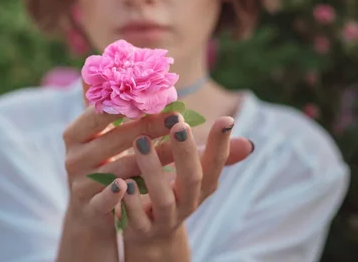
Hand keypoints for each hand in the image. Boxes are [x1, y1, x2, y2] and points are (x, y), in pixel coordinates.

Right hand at [58, 105, 189, 260]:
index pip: (99, 113)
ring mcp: (79, 184)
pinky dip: (115, 193)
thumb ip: (101, 102)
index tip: (156, 94)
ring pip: (118, 169)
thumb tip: (105, 61)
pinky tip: (132, 185)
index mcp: (74, 134)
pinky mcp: (89, 208)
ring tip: (178, 150)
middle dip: (148, 127)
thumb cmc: (99, 161)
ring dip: (150, 159)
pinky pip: (104, 199)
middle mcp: (73, 157)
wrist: (89, 209)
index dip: (128, 103)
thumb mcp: (95, 133)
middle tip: (176, 117)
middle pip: (114, 139)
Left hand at [121, 114, 252, 260]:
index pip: (215, 164)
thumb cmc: (174, 193)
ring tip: (140, 141)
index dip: (221, 144)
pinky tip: (123, 182)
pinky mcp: (142, 230)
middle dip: (186, 152)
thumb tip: (235, 125)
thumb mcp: (193, 174)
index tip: (226, 119)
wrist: (152, 237)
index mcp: (202, 186)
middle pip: (192, 179)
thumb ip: (208, 151)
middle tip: (179, 125)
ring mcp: (165, 219)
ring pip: (163, 198)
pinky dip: (131, 201)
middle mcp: (188, 203)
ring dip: (152, 170)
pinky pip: (137, 218)